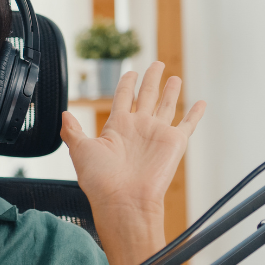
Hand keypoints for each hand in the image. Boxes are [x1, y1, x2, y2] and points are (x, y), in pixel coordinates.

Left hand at [60, 61, 204, 226]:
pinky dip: (196, 113)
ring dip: (171, 91)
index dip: (127, 83)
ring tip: (174, 77)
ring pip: (166, 105)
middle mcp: (138, 128)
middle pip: (146, 95)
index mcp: (116, 126)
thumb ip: (72, 131)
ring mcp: (157, 134)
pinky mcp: (174, 143)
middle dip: (151, 79)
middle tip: (156, 64)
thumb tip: (63, 114)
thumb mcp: (80, 150)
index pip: (123, 97)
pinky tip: (201, 102)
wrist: (124, 201)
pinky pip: (188, 124)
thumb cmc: (100, 180)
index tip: (130, 71)